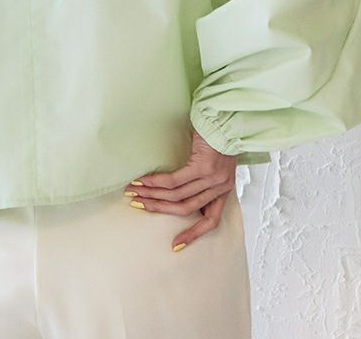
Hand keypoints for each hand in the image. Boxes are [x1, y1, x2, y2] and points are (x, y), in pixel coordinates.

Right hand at [122, 128, 237, 250]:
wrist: (226, 116)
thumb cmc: (216, 134)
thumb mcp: (213, 161)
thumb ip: (201, 177)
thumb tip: (177, 187)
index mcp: (224, 189)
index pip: (211, 220)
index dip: (193, 234)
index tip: (174, 245)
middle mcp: (220, 187)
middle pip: (185, 208)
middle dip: (158, 208)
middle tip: (137, 205)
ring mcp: (212, 178)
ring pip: (178, 196)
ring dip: (152, 195)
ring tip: (134, 192)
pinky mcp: (203, 166)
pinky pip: (175, 181)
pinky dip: (156, 183)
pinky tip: (143, 181)